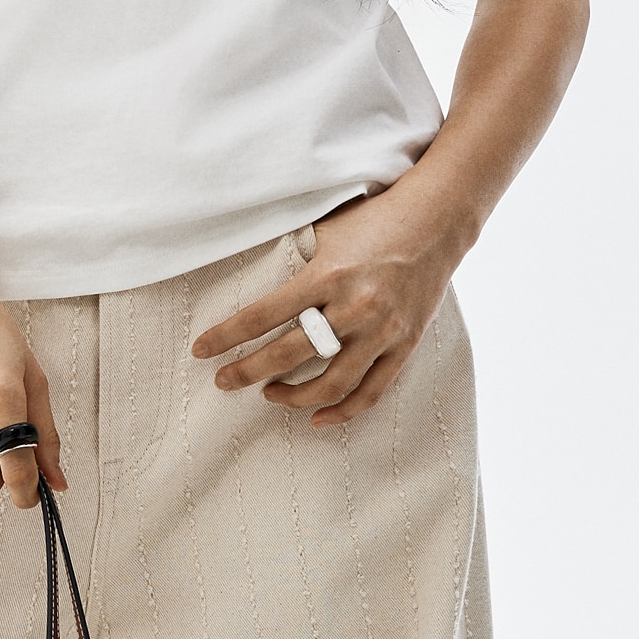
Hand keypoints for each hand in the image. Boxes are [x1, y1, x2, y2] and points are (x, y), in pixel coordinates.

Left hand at [190, 172, 474, 426]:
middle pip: (290, 354)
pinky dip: (343, 412)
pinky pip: (372, 391)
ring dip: (293, 397)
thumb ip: (292, 259)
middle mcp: (355, 307)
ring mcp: (383, 330)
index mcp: (327, 274)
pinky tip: (316, 418)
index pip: (263, 314)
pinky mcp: (405, 344)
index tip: (201, 351)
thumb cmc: (373, 220)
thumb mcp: (325, 231)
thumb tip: (245, 276)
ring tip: (269, 393)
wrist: (437, 220)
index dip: (227, 336)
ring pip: (330, 383)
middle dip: (248, 372)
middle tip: (223, 381)